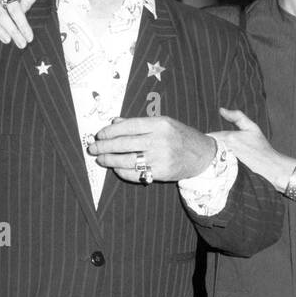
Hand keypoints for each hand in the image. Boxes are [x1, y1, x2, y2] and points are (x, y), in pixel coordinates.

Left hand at [88, 116, 215, 183]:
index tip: (99, 134)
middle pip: (125, 144)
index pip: (128, 126)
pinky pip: (136, 173)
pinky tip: (115, 168)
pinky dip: (122, 171)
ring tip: (100, 159)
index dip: (110, 131)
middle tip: (93, 148)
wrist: (202, 155)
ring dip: (110, 160)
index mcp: (160, 124)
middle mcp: (160, 140)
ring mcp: (161, 158)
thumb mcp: (163, 123)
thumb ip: (139, 123)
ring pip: (127, 160)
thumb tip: (114, 122)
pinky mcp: (161, 172)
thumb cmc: (180, 136)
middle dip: (105, 146)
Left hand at [213, 107, 295, 190]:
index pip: (210, 136)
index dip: (205, 137)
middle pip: (208, 147)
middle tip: (205, 148)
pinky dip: (214, 164)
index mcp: (230, 137)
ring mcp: (227, 161)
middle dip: (205, 146)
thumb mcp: (251, 127)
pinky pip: (215, 166)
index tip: (205, 138)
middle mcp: (227, 149)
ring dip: (209, 155)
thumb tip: (221, 109)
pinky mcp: (228, 170)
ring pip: (210, 156)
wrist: (269, 165)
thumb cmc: (261, 146)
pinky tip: (215, 165)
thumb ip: (237, 116)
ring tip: (209, 156)